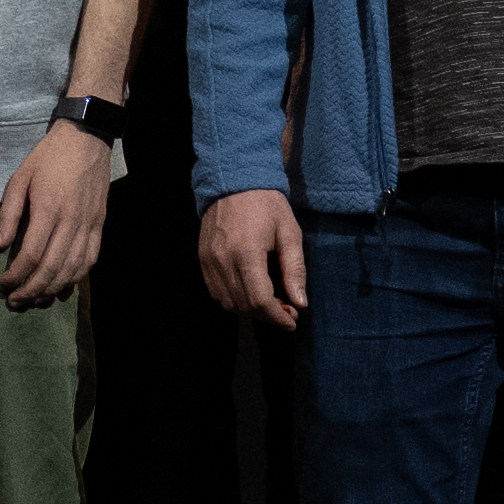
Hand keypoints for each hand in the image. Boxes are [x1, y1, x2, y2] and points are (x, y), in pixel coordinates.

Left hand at [0, 125, 109, 312]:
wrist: (87, 140)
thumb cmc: (48, 158)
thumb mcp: (19, 178)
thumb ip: (8, 214)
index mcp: (49, 209)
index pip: (31, 255)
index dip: (15, 277)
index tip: (0, 286)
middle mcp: (72, 221)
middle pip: (52, 269)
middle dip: (31, 291)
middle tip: (13, 303)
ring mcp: (89, 225)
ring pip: (73, 270)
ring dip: (52, 291)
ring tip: (33, 302)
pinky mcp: (100, 226)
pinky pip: (89, 261)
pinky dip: (74, 280)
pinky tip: (60, 291)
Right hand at [198, 185, 307, 328]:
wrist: (235, 182)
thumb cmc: (267, 206)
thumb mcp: (290, 234)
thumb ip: (295, 270)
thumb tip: (301, 303)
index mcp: (247, 253)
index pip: (260, 300)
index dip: (277, 317)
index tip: (292, 322)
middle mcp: (223, 261)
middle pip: (244, 306)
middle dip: (267, 315)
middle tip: (287, 310)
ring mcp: (209, 261)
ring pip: (228, 303)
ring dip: (250, 309)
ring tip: (270, 302)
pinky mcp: (203, 259)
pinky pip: (216, 292)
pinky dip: (234, 299)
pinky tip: (250, 291)